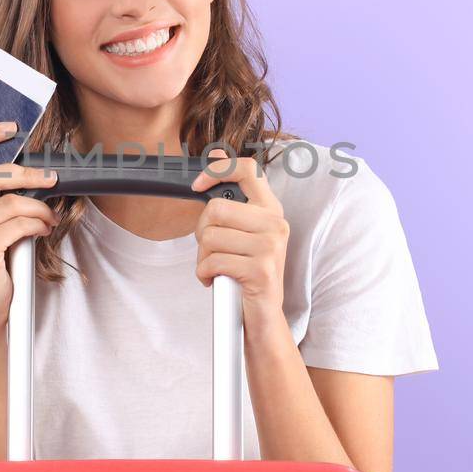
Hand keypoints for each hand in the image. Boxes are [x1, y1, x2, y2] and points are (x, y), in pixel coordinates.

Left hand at [190, 145, 289, 321]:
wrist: (262, 318)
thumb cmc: (247, 273)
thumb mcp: (242, 232)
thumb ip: (232, 197)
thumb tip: (216, 154)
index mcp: (271, 210)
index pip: (247, 168)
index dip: (216, 170)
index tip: (197, 185)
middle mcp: (275, 224)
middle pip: (215, 209)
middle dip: (202, 233)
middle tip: (212, 250)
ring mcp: (270, 247)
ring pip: (210, 237)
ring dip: (203, 258)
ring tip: (217, 269)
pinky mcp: (260, 270)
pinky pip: (213, 262)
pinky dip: (205, 275)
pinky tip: (216, 281)